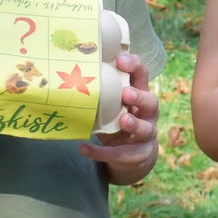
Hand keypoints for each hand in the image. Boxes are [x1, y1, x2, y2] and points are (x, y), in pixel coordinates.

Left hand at [80, 52, 159, 184]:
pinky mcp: (138, 154)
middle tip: (126, 93)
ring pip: (146, 129)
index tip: (121, 60)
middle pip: (151, 102)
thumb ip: (102, 94)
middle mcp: (148, 114)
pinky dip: (101, 152)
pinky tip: (84, 149)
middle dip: (139, 97)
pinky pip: (120, 153)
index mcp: (141, 96)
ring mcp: (146, 135)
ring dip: (134, 124)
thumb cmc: (119, 122)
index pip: (142, 77)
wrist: (131, 157)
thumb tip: (66, 76)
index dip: (135, 66)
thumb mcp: (114, 106)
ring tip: (123, 121)